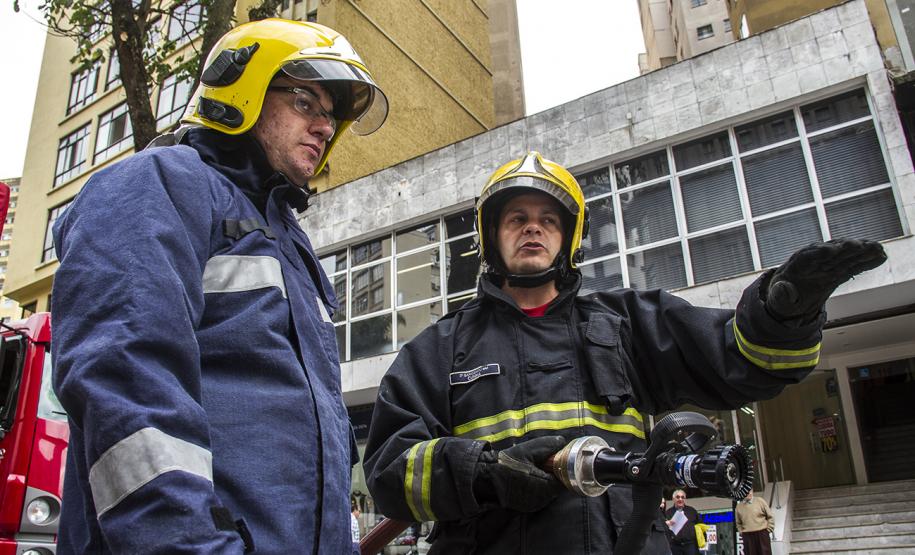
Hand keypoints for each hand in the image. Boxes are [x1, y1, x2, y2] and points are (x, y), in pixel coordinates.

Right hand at [474, 436, 566, 512]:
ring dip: (545, 482)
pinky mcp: (527, 507)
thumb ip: (548, 446)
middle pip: (557, 486)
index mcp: (545, 487)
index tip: (553, 461)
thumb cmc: (508, 463)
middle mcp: (542, 500)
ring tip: (533, 470)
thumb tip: (562, 442)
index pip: (564, 479)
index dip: (561, 469)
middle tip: (542, 464)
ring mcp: (534, 505)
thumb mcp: (528, 450)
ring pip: (548, 492)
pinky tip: (528, 479)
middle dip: (552, 475)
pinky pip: (539, 497)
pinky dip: (537, 488)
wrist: (487, 478)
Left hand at [765, 239, 885, 322]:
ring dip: (860, 251)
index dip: (819, 252)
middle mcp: (814, 260)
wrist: (790, 297)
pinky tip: (880, 256)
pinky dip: (866, 260)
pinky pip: (854, 264)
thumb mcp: (778, 299)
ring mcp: (829, 264)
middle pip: (830, 251)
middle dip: (844, 247)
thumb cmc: (781, 298)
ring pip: (845, 255)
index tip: (831, 250)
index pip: (808, 256)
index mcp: (797, 265)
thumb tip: (784, 289)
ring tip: (878, 248)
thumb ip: (781, 295)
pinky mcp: (839, 270)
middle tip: (859, 245)